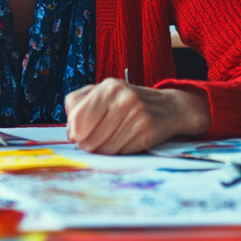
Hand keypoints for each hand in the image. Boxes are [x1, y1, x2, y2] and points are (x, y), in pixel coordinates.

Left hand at [65, 78, 211, 154]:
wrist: (169, 107)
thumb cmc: (128, 101)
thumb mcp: (104, 92)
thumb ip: (79, 102)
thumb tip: (70, 127)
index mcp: (108, 87)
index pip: (77, 120)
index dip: (74, 132)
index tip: (78, 133)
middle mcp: (123, 99)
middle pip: (88, 139)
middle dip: (86, 144)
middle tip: (92, 141)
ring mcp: (136, 116)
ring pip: (103, 149)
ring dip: (101, 150)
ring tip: (107, 142)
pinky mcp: (146, 133)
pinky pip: (119, 153)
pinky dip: (116, 152)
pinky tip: (122, 143)